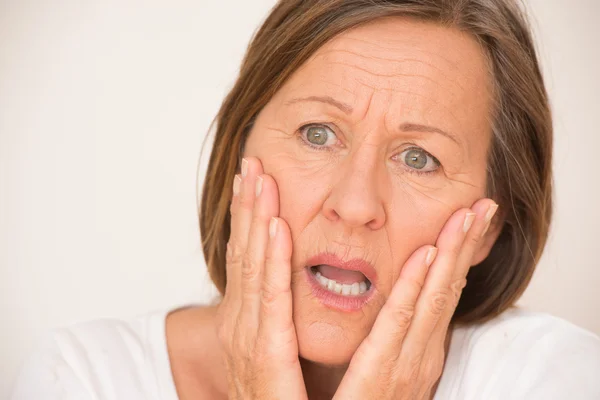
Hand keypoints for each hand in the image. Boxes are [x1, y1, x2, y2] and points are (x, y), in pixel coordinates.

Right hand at [215, 157, 307, 399]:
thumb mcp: (272, 357)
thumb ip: (278, 325)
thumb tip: (288, 294)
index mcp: (247, 324)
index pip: (249, 260)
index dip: (249, 218)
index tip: (254, 181)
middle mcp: (241, 325)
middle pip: (246, 254)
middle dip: (248, 206)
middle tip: (251, 162)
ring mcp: (249, 339)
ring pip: (254, 266)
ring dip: (257, 218)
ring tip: (259, 177)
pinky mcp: (265, 356)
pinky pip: (272, 301)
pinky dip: (273, 261)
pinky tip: (278, 227)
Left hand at [333, 199, 498, 399]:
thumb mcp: (379, 372)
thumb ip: (387, 341)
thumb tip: (395, 308)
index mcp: (416, 352)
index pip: (440, 295)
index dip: (457, 256)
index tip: (469, 220)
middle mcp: (418, 355)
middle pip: (445, 290)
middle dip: (465, 246)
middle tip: (484, 205)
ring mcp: (405, 365)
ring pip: (432, 298)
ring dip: (451, 253)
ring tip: (468, 216)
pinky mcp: (379, 374)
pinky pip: (398, 323)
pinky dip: (415, 287)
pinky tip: (427, 255)